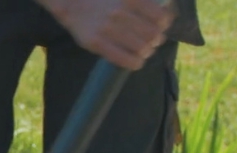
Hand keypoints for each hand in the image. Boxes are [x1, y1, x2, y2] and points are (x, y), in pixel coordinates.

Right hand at [38, 0, 173, 69]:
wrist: (71, 2)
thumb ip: (142, 0)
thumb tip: (163, 13)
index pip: (161, 17)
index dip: (165, 24)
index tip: (161, 26)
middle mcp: (120, 13)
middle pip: (152, 35)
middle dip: (156, 40)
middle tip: (153, 40)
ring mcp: (107, 29)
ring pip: (140, 48)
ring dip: (146, 51)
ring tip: (144, 51)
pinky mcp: (95, 43)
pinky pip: (123, 59)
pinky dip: (135, 63)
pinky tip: (137, 62)